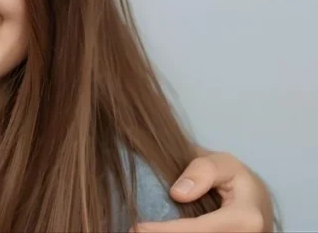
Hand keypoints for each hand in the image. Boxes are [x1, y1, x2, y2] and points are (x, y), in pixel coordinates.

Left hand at [132, 149, 273, 231]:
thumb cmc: (238, 180)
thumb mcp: (225, 163)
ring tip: (141, 230)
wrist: (257, 204)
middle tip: (133, 230)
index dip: (166, 231)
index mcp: (245, 219)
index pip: (199, 229)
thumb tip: (177, 193)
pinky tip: (157, 230)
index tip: (138, 226)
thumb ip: (203, 170)